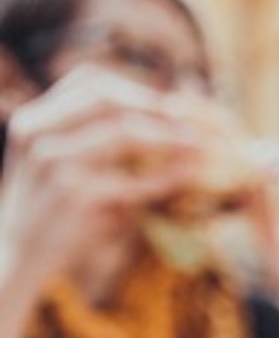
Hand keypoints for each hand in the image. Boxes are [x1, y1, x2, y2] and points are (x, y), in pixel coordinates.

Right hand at [0, 66, 200, 337]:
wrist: (20, 255)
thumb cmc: (53, 210)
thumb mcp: (61, 163)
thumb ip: (97, 138)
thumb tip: (167, 118)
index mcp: (34, 119)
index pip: (87, 82)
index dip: (134, 89)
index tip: (170, 105)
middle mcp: (38, 132)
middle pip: (106, 98)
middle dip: (155, 108)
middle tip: (193, 122)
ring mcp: (53, 161)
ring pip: (122, 131)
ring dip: (168, 136)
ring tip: (200, 145)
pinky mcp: (74, 194)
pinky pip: (131, 179)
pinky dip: (165, 176)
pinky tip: (188, 176)